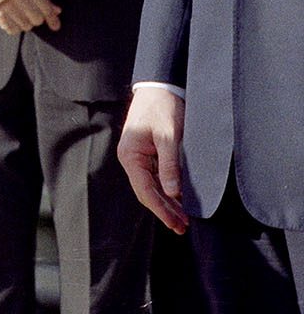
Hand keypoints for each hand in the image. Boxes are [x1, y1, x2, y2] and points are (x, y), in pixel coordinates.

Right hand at [0, 0, 61, 33]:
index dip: (52, 19)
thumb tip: (58, 11)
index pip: (46, 9)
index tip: (55, 26)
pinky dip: (13, 28)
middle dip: (36, 20)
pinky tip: (10, 21)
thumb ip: (44, 1)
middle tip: (31, 16)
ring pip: (26, 26)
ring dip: (24, 24)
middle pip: (37, 20)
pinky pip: (12, 30)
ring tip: (18, 17)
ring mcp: (8, 5)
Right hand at [119, 87, 188, 233]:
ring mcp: (137, 156)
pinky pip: (155, 177)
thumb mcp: (169, 136)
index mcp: (131, 156)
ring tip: (182, 219)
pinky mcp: (146, 153)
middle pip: (146, 192)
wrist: (160, 86)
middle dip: (164, 210)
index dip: (161, 210)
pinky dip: (166, 190)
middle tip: (182, 227)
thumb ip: (170, 164)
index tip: (177, 224)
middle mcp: (130, 158)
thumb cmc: (163, 108)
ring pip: (151, 187)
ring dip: (166, 203)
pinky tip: (179, 199)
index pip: (145, 190)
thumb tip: (172, 192)